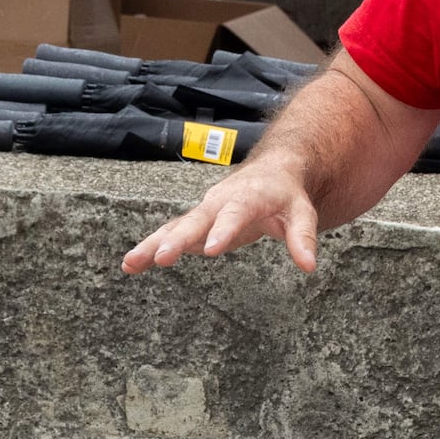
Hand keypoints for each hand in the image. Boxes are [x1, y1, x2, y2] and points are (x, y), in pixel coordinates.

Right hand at [121, 150, 320, 274]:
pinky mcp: (195, 223)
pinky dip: (151, 248)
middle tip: (161, 258)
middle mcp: (218, 202)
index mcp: (246, 197)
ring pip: (174, 228)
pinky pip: (171, 235)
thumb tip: (309, 266)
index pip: (234, 214)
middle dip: (176, 240)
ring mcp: (203, 212)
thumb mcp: (301, 212)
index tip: (211, 249)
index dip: (222, 230)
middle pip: (195, 221)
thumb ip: (303, 237)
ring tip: (130, 264)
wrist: (269, 172)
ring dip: (152, 245)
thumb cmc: (286, 194)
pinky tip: (132, 265)